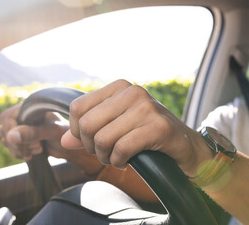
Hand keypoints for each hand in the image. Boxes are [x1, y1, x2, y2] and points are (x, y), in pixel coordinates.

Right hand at [0, 103, 70, 160]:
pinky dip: (20, 153)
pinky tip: (33, 154)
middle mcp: (23, 115)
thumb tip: (10, 136)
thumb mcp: (51, 132)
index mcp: (30, 107)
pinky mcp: (22, 138)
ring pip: (7, 140)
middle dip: (18, 143)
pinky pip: (11, 147)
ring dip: (20, 149)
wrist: (71, 145)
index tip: (22, 142)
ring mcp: (22, 127)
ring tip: (38, 149)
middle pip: (5, 130)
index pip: (7, 117)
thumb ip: (32, 133)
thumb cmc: (66, 133)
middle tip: (35, 147)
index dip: (12, 131)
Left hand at [61, 80, 211, 175]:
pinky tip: (128, 161)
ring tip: (117, 157)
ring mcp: (147, 108)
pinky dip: (119, 161)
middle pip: (87, 124)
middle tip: (105, 153)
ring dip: (106, 156)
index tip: (91, 141)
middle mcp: (134, 92)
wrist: (185, 146)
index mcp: (121, 87)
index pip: (78, 107)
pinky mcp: (158, 127)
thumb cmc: (148, 135)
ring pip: (102, 138)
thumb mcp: (116, 127)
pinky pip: (122, 149)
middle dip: (90, 146)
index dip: (77, 131)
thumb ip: (89, 130)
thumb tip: (63, 140)